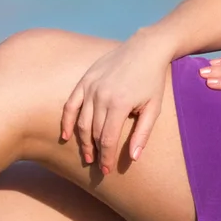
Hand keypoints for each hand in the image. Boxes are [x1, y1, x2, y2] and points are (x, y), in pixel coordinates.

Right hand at [59, 33, 175, 168]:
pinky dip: (67, 121)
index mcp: (120, 103)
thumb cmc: (152, 80)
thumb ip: (142, 133)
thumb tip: (133, 158)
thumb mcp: (153, 108)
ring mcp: (91, 87)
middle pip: (93, 132)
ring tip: (88, 156)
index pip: (108, 139)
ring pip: (81, 122)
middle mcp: (101, 95)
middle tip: (99, 167)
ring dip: (83, 141)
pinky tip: (66, 136)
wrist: (145, 48)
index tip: (107, 171)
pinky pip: (71, 104)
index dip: (107, 158)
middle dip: (96, 152)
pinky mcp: (85, 80)